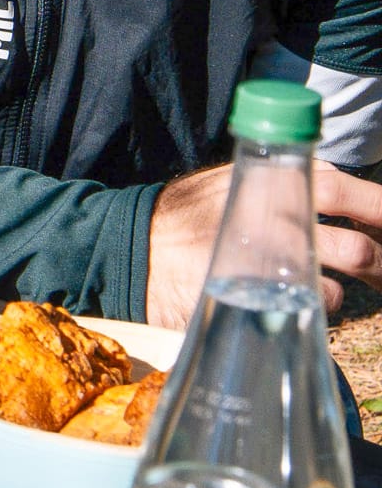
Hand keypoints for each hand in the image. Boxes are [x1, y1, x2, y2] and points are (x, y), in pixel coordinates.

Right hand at [145, 161, 381, 328]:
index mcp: (283, 183)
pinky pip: (307, 307)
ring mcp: (274, 265)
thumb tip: (330, 192)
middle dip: (381, 264)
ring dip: (343, 289)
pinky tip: (294, 303)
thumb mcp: (232, 180)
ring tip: (329, 290)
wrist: (131, 251)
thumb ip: (282, 182)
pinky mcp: (258, 298)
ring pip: (337, 287)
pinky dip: (312, 306)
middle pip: (362, 250)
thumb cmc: (182, 215)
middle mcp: (286, 222)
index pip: (355, 194)